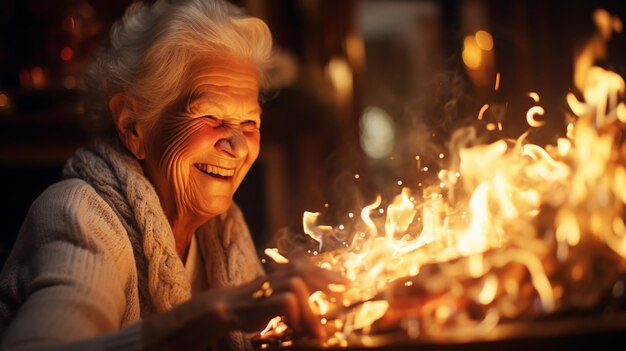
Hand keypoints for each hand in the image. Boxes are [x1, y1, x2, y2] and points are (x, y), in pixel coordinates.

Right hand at [216, 258, 348, 340]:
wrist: (229, 307)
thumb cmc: (258, 304)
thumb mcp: (280, 295)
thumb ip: (301, 294)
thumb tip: (323, 309)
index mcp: (287, 270)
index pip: (313, 267)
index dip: (332, 275)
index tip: (349, 286)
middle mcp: (281, 273)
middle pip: (309, 272)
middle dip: (328, 284)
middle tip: (342, 299)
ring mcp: (273, 283)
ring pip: (300, 288)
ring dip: (310, 313)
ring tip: (316, 333)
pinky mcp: (266, 297)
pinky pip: (288, 302)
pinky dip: (295, 317)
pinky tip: (295, 328)